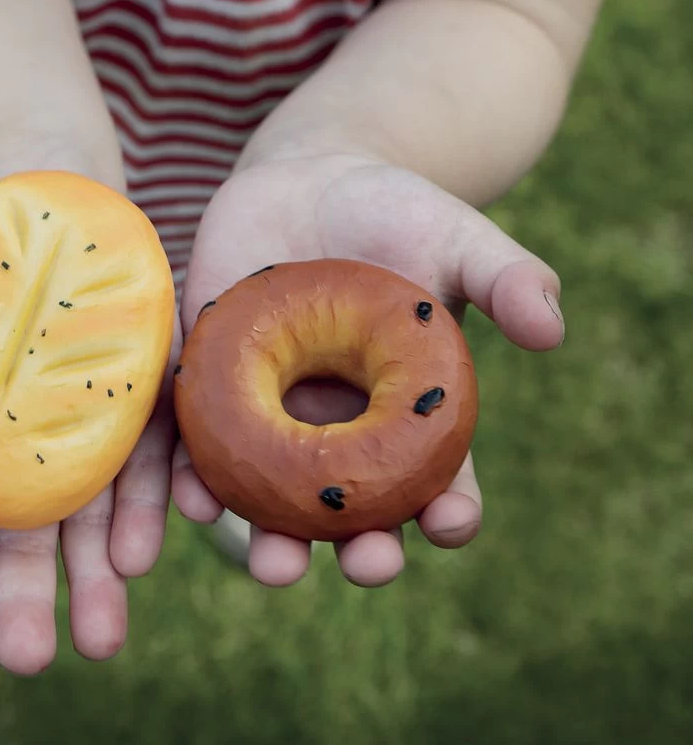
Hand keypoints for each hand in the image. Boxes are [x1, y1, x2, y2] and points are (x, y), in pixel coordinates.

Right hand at [0, 183, 181, 673]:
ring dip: (98, 579)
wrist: (48, 203)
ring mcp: (94, 429)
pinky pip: (154, 458)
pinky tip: (151, 548)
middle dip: (29, 599)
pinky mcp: (147, 397)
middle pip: (29, 538)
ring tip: (101, 639)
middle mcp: (31, 448)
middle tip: (32, 659)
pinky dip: (154, 503)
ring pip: (96, 519)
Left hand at [172, 155, 563, 587]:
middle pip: (354, 511)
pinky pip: (202, 445)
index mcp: (407, 414)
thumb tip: (551, 328)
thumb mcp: (454, 237)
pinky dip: (196, 478)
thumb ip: (505, 277)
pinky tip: (194, 498)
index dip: (449, 510)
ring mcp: (272, 417)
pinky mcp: (214, 389)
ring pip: (274, 498)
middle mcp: (340, 431)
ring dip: (272, 539)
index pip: (436, 480)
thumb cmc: (393, 215)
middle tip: (367, 563)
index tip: (451, 523)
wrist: (305, 181)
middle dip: (361, 548)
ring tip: (274, 563)